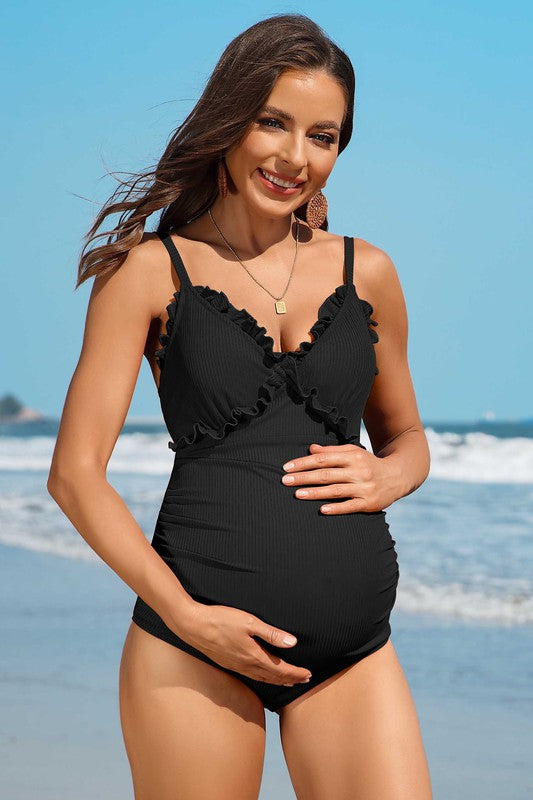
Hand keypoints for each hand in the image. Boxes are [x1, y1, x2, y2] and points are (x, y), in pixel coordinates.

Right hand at [174, 602, 312, 686]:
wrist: (193, 626)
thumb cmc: (221, 620)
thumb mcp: (249, 622)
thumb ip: (271, 634)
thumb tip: (293, 643)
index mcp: (254, 656)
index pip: (281, 669)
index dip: (296, 673)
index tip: (308, 674)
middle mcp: (246, 665)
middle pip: (274, 677)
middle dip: (290, 679)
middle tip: (304, 680)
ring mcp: (237, 667)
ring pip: (262, 679)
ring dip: (277, 681)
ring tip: (288, 682)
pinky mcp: (229, 664)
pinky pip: (252, 677)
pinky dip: (263, 679)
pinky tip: (263, 676)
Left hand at [281, 442, 400, 514]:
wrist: (398, 476)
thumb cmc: (369, 464)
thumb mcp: (353, 453)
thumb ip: (332, 451)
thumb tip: (311, 449)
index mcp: (352, 456)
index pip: (323, 459)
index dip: (304, 463)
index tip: (287, 467)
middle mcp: (358, 471)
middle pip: (327, 474)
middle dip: (304, 477)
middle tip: (285, 481)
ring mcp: (364, 487)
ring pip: (335, 490)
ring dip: (315, 493)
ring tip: (297, 494)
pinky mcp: (369, 503)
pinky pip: (350, 506)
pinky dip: (336, 508)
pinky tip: (322, 510)